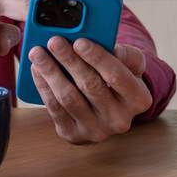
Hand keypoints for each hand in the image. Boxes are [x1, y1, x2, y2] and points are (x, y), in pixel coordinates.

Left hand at [29, 38, 153, 143]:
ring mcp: (96, 130)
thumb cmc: (119, 79)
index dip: (97, 58)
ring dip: (51, 73)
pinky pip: (55, 109)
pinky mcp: (74, 135)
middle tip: (54, 41)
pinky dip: (44, 87)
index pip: (117, 76)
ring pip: (69, 98)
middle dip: (69, 61)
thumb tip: (113, 48)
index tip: (79, 41)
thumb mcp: (132, 65)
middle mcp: (120, 119)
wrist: (109, 110)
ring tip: (38, 53)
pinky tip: (37, 70)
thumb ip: (128, 55)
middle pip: (90, 86)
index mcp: (139, 99)